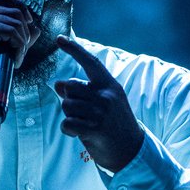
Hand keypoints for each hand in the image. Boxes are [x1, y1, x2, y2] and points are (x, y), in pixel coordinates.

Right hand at [0, 0, 39, 71]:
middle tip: (24, 47)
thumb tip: (37, 29)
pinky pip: (11, 33)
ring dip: (22, 41)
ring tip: (19, 56)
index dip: (20, 5)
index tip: (29, 21)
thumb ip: (15, 32)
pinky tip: (16, 59)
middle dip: (25, 30)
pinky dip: (18, 47)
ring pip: (16, 23)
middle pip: (15, 11)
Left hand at [54, 35, 144, 172]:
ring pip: (66, 106)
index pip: (90, 62)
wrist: (131, 150)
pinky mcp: (95, 129)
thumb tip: (58, 84)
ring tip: (84, 124)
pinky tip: (79, 133)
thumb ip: (83, 92)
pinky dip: (68, 130)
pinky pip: (67, 123)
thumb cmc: (114, 124)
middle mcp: (106, 95)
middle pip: (70, 87)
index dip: (74, 49)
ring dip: (70, 116)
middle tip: (81, 114)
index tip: (59, 39)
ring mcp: (101, 112)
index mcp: (110, 86)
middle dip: (69, 100)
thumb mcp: (103, 103)